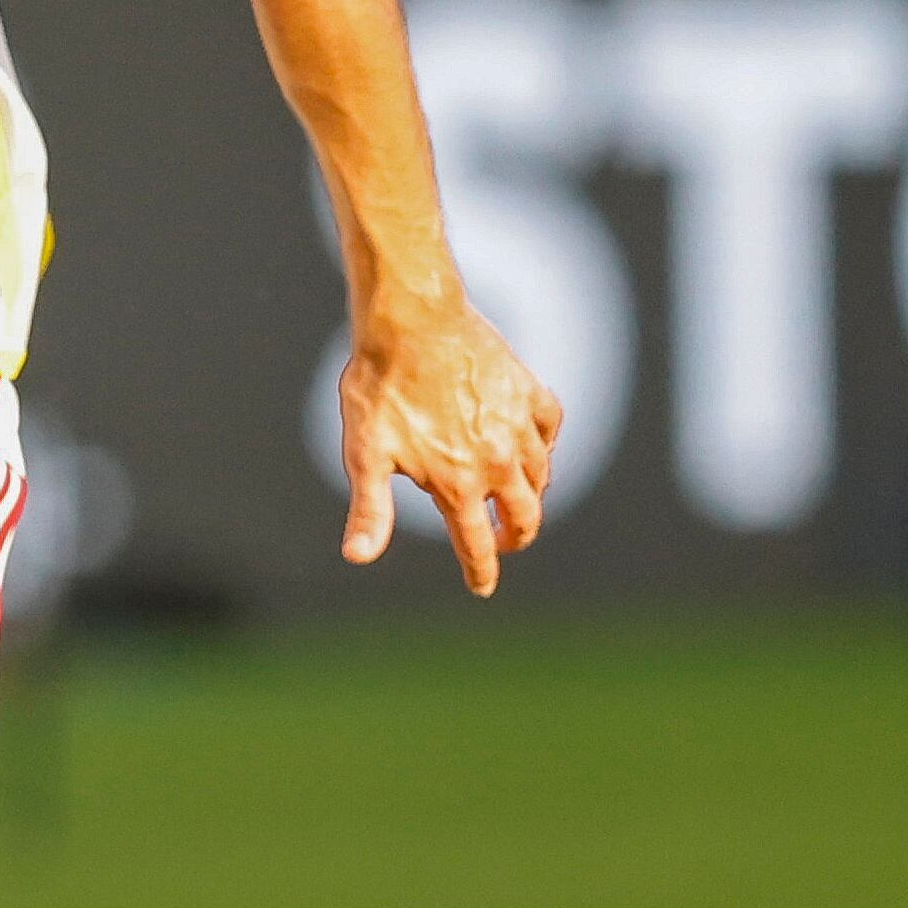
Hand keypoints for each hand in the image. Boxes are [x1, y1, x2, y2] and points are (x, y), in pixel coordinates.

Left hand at [337, 301, 561, 596]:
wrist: (412, 320)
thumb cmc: (380, 387)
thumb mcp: (365, 452)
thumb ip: (370, 508)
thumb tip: (358, 557)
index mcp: (459, 482)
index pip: (477, 543)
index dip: (481, 570)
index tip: (482, 587)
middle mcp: (499, 460)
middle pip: (523, 517)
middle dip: (515, 538)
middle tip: (504, 544)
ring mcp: (520, 425)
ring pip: (540, 476)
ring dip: (529, 496)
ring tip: (515, 502)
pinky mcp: (530, 392)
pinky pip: (549, 430)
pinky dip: (544, 446)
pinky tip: (532, 448)